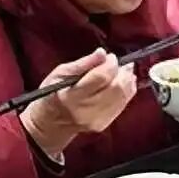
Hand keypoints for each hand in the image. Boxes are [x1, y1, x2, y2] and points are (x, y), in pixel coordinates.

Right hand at [20, 48, 136, 156]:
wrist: (51, 123)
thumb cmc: (52, 93)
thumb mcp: (60, 73)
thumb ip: (84, 63)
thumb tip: (103, 53)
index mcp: (72, 96)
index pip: (101, 77)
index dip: (110, 64)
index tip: (111, 56)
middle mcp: (86, 110)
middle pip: (116, 88)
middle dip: (123, 72)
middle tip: (122, 63)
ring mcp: (97, 119)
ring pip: (123, 97)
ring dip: (128, 81)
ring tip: (125, 71)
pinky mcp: (104, 124)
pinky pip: (122, 105)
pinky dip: (127, 92)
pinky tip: (123, 83)